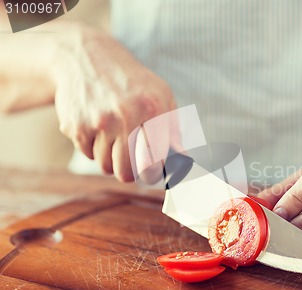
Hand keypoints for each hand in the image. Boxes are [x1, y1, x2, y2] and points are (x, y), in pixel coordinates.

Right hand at [51, 25, 180, 181]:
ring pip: (105, 166)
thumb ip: (172, 129)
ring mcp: (98, 121)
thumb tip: (182, 160)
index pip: (154, 161)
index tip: (152, 172)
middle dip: (130, 172)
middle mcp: (125, 115)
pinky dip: (93, 147)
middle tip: (132, 161)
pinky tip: (97, 127)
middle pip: (126, 172)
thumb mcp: (160, 95)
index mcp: (152, 108)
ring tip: (114, 137)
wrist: (85, 58)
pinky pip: (88, 154)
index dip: (153, 174)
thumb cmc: (131, 82)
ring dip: (111, 159)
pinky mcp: (75, 126)